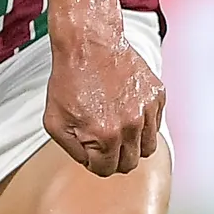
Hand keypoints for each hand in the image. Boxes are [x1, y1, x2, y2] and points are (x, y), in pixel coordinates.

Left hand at [44, 28, 166, 176]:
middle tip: (104, 141)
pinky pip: (155, 123)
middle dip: (115, 157)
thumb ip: (73, 150)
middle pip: (130, 163)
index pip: (107, 170)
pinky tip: (126, 107)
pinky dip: (143, 122)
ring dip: (133, 144)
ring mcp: (148, 110)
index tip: (92, 150)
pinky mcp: (158, 96)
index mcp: (105, 136)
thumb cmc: (69, 79)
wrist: (88, 43)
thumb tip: (90, 162)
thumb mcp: (55, 122)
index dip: (96, 163)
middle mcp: (131, 126)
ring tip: (118, 127)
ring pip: (148, 147)